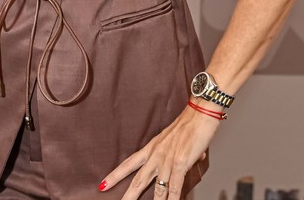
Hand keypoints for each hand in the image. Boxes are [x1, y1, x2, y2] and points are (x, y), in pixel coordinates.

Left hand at [99, 106, 214, 198]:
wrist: (200, 113)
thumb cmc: (188, 124)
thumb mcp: (173, 139)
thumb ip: (175, 153)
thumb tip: (184, 163)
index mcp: (152, 148)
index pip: (128, 164)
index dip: (115, 176)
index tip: (104, 184)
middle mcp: (156, 155)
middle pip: (138, 180)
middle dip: (128, 195)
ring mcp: (168, 160)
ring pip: (157, 188)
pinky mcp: (181, 163)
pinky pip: (175, 187)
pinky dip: (172, 198)